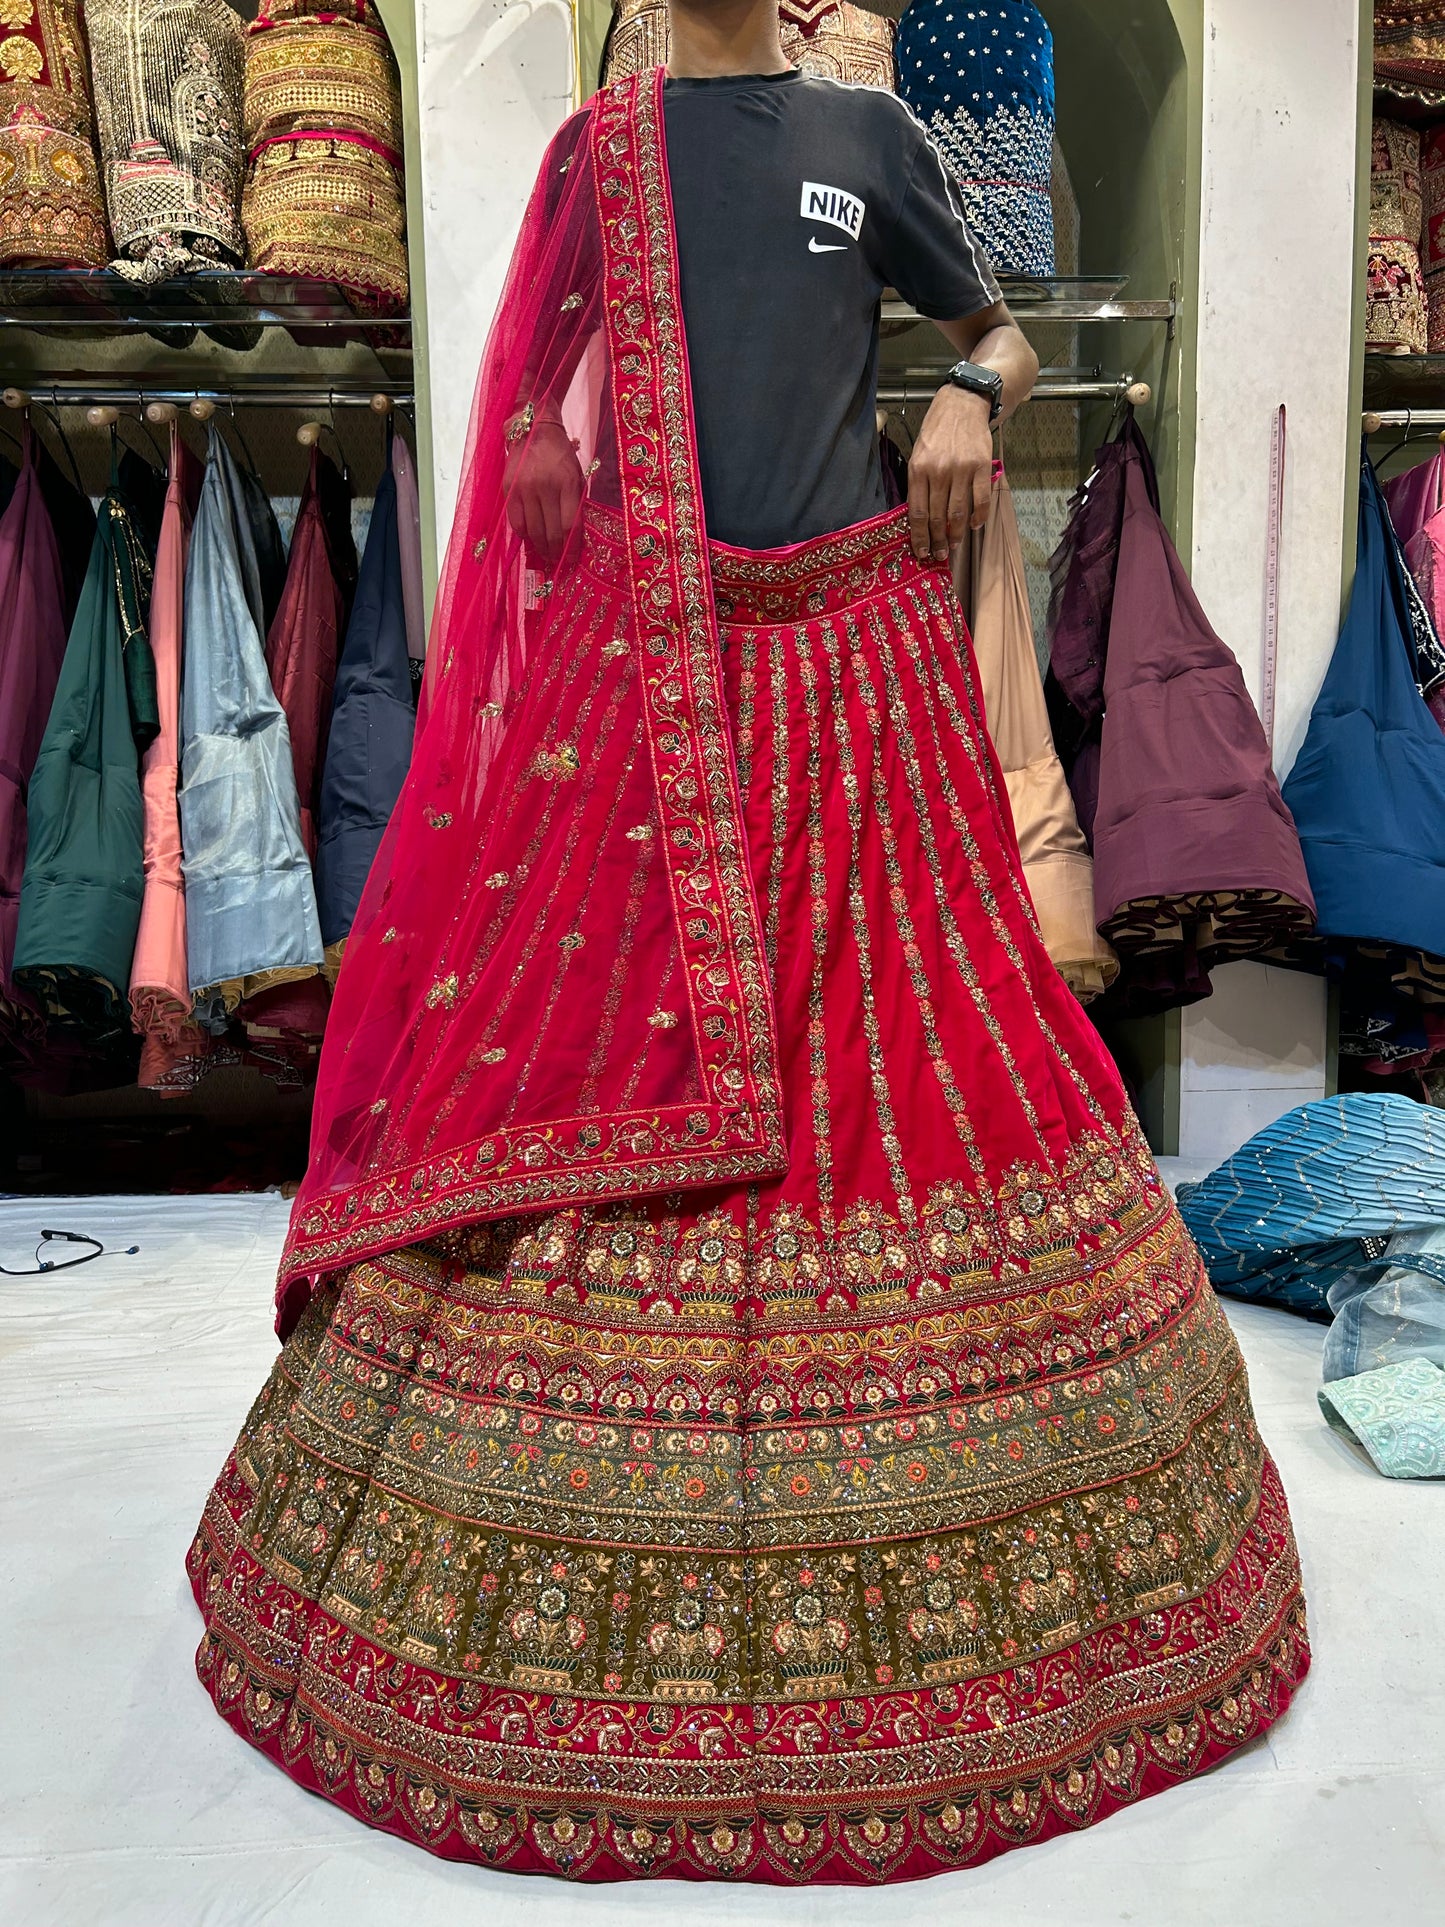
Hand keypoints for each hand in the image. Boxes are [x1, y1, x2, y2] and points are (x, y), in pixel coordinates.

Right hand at [505, 419, 583, 563]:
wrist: (535, 428)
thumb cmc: (561, 456)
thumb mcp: (577, 476)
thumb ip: (576, 504)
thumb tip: (573, 538)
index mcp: (567, 483)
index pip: (568, 526)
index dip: (570, 549)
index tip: (572, 560)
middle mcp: (544, 487)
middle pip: (549, 532)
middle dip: (554, 552)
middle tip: (557, 561)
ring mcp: (524, 488)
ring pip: (532, 531)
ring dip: (539, 547)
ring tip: (545, 554)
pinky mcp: (509, 489)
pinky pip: (515, 522)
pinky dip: (524, 534)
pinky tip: (530, 538)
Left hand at [906, 384, 993, 562]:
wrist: (962, 404)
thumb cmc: (937, 432)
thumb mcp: (918, 454)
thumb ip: (918, 483)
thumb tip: (918, 518)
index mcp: (918, 469)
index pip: (917, 512)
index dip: (919, 537)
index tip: (921, 552)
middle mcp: (939, 471)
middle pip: (937, 517)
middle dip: (937, 541)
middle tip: (938, 555)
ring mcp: (962, 469)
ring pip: (958, 512)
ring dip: (955, 534)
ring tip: (953, 546)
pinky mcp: (981, 466)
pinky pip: (980, 499)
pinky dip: (978, 517)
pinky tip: (973, 526)